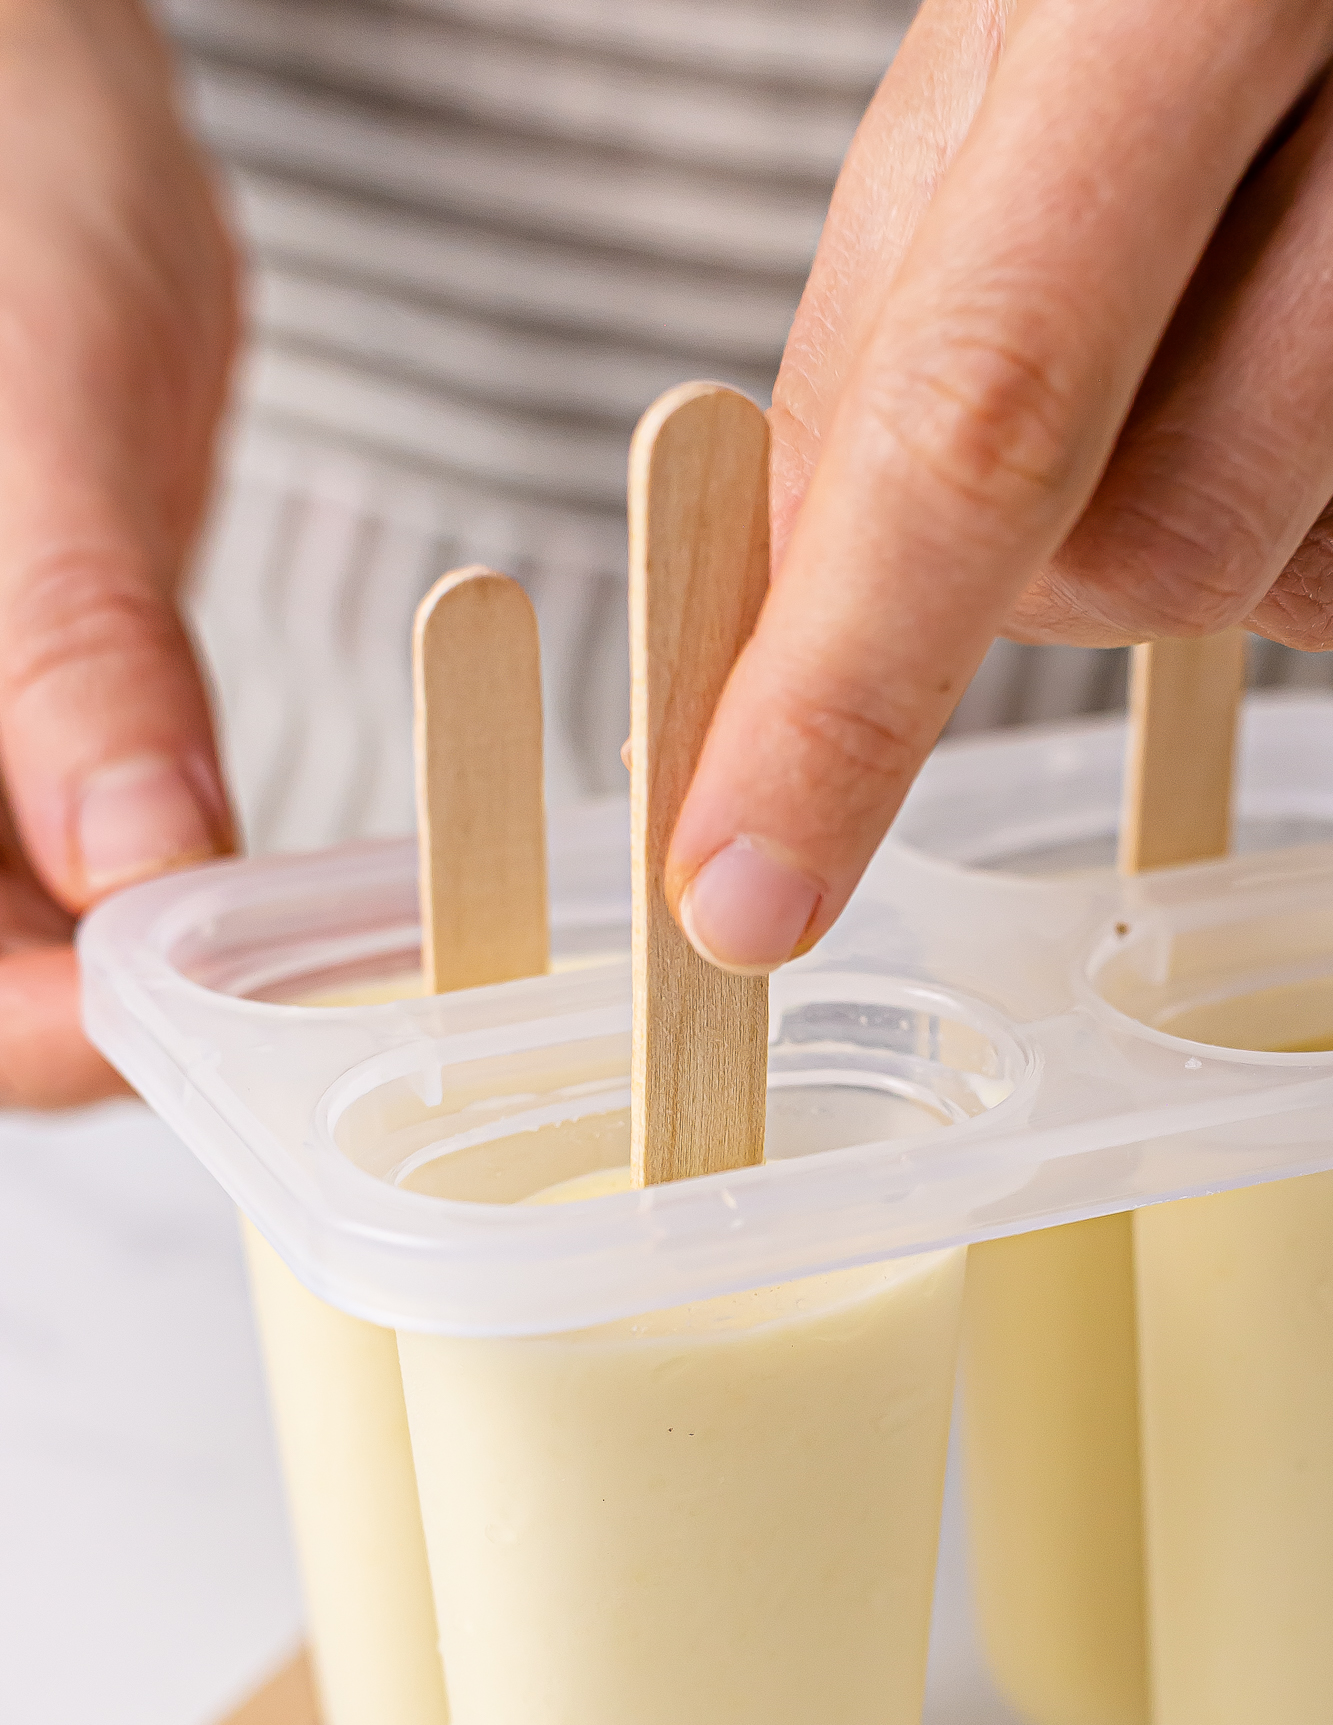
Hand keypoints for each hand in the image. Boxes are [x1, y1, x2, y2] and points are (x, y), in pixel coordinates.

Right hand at [0, 0, 238, 1106]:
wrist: (27, 111)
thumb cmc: (0, 184)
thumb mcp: (35, 413)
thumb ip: (73, 647)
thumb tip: (135, 870)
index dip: (31, 1029)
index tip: (188, 1025)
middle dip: (114, 1019)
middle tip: (306, 1022)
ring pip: (29, 939)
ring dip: (163, 975)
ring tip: (325, 972)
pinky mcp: (8, 734)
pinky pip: (77, 865)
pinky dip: (180, 900)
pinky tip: (287, 901)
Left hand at [664, 0, 1332, 972]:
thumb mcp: (1004, 75)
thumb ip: (885, 347)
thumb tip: (788, 642)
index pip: (994, 412)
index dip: (850, 687)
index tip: (747, 891)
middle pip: (1180, 556)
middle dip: (1078, 574)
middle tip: (1106, 430)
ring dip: (1255, 541)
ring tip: (1293, 335)